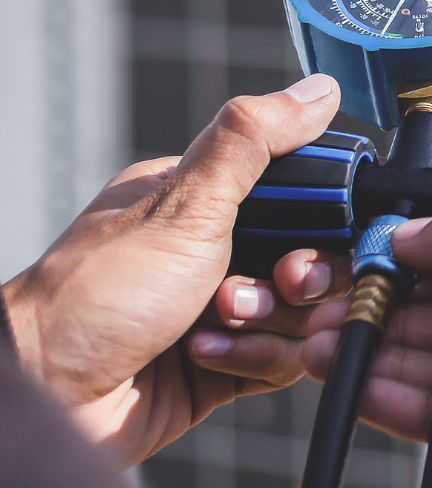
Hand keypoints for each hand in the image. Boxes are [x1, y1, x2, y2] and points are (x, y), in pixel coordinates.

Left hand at [4, 74, 350, 465]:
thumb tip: (317, 90)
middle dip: (299, 277)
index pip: (301, 193)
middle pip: (312, 256)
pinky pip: (281, 358)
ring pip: (303, 312)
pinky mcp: (226, 363)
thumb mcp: (188, 202)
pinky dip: (252, 359)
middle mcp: (218, 249)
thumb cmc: (101, 293)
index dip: (324, 215)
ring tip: (218, 321)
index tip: (319, 232)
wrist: (50, 398)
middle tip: (278, 283)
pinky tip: (204, 355)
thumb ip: (255, 140)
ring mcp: (223, 307)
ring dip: (268, 321)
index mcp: (208, 197)